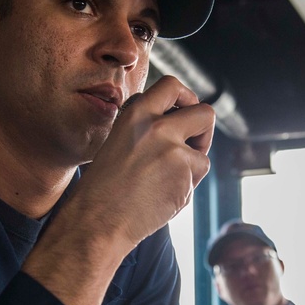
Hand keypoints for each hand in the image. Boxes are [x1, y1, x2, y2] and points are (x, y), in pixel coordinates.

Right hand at [82, 74, 214, 246]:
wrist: (98, 219)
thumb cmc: (105, 186)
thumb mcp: (119, 140)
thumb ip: (147, 126)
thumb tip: (180, 118)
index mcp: (135, 113)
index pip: (172, 85)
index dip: (187, 97)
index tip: (186, 111)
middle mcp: (157, 126)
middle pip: (206, 113)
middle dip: (205, 131)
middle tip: (192, 146)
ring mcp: (173, 151)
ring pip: (203, 154)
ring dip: (192, 167)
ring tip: (164, 181)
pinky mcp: (185, 175)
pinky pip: (198, 177)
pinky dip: (186, 187)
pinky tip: (163, 195)